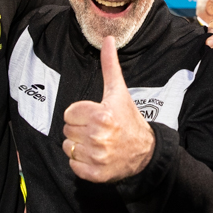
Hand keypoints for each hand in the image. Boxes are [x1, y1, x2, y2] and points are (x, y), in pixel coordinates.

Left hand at [62, 36, 154, 182]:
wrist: (145, 151)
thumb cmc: (129, 119)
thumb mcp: (118, 92)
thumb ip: (110, 65)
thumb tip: (107, 39)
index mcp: (101, 116)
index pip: (68, 113)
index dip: (80, 114)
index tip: (95, 116)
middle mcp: (99, 137)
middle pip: (67, 130)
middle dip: (79, 129)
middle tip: (97, 129)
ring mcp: (97, 157)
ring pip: (68, 148)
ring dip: (79, 146)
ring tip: (97, 142)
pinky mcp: (95, 173)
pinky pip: (73, 166)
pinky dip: (81, 163)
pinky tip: (96, 156)